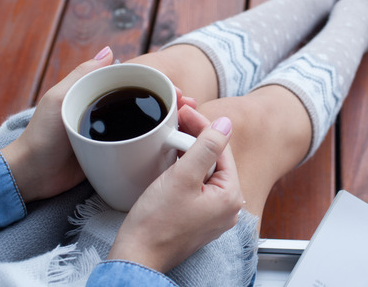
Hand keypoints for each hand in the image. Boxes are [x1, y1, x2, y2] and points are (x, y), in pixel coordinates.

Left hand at [1, 47, 197, 201]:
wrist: (31, 177)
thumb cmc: (41, 136)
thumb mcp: (60, 100)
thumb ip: (82, 75)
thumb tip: (110, 50)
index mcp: (96, 95)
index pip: (135, 85)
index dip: (160, 86)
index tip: (178, 92)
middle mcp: (107, 113)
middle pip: (146, 104)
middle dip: (171, 104)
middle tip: (190, 108)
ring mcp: (112, 136)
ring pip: (147, 125)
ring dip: (170, 122)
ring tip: (188, 124)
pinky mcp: (114, 157)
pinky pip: (139, 147)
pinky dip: (158, 144)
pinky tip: (173, 145)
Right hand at [107, 112, 242, 272]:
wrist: (136, 256)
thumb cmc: (156, 222)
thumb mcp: (182, 176)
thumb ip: (206, 147)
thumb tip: (226, 124)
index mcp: (231, 197)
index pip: (221, 150)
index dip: (202, 127)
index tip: (184, 112)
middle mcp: (228, 208)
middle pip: (214, 161)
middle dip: (195, 140)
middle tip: (177, 122)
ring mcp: (213, 216)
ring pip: (204, 173)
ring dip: (189, 154)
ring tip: (171, 138)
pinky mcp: (198, 219)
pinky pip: (197, 187)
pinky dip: (186, 172)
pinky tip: (172, 161)